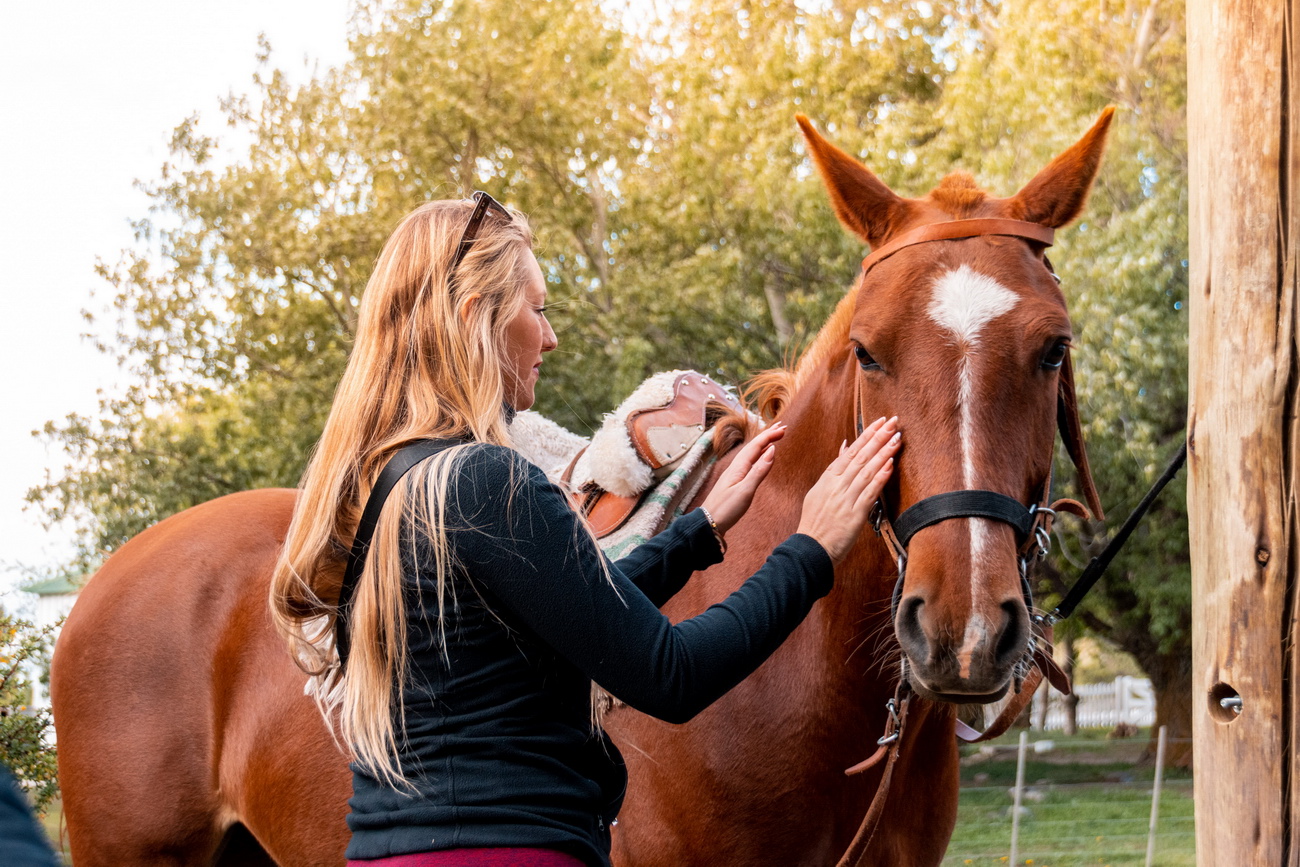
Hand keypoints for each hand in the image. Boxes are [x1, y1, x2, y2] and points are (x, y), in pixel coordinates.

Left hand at [699, 422, 787, 535]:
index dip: (770, 435)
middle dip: (768, 436)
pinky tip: (761, 458)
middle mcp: (736, 467)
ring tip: (774, 438)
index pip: (756, 445)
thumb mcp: (745, 491)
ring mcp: (735, 474)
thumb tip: (772, 450)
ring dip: (763, 444)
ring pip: (751, 454)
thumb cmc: (726, 509)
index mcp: (738, 466)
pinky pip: (749, 463)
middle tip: (782, 427)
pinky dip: (758, 456)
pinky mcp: (735, 482)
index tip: (784, 428)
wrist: (709, 523)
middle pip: (753, 446)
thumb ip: (759, 471)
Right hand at [797, 416, 899, 563]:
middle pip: (860, 456)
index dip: (867, 435)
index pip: (851, 451)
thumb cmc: (815, 523)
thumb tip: (844, 449)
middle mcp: (836, 485)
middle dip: (878, 437)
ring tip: (896, 437)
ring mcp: (845, 499)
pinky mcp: (854, 514)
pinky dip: (880, 477)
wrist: (810, 549)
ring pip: (866, 470)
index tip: (880, 422)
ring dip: (883, 452)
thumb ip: (833, 470)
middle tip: (893, 422)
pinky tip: (890, 464)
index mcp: (828, 479)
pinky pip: (869, 492)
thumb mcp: (818, 491)